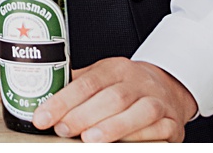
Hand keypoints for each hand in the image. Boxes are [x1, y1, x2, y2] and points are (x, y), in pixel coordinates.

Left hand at [33, 57, 195, 142]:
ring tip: (89, 140)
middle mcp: (138, 81)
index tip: (43, 116)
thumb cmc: (127, 85)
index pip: (87, 82)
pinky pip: (160, 129)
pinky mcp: (173, 122)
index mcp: (115, 68)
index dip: (63, 100)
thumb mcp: (102, 77)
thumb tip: (39, 96)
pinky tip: (124, 144)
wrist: (169, 87)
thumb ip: (77, 86)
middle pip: (112, 97)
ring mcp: (158, 101)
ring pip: (139, 112)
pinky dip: (141, 137)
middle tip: (62, 129)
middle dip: (84, 115)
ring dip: (113, 127)